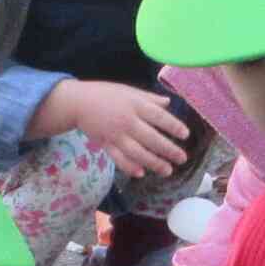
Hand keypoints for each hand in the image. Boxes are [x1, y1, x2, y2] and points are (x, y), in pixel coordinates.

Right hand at [43, 80, 189, 177]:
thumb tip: (169, 103)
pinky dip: (129, 167)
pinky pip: (118, 158)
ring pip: (137, 152)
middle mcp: (127, 120)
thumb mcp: (130, 91)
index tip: (185, 135)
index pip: (158, 116)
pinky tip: (140, 173)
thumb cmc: (107, 95)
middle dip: (168, 149)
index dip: (173, 126)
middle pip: (151, 138)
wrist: (78, 102)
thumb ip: (150, 99)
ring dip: (153, 163)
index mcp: (135, 105)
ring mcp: (116, 134)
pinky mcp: (106, 144)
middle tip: (182, 158)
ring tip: (167, 170)